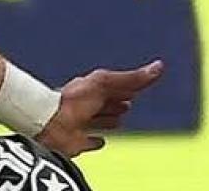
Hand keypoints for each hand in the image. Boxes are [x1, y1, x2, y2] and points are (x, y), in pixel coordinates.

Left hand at [36, 60, 164, 155]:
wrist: (49, 123)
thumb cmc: (74, 99)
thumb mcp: (106, 84)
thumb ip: (132, 78)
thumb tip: (159, 66)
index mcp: (93, 88)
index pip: (114, 86)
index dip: (126, 85)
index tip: (138, 84)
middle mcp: (87, 105)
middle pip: (106, 103)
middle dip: (117, 102)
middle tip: (129, 101)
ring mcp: (81, 124)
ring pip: (99, 121)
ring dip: (108, 120)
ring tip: (119, 120)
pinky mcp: (76, 142)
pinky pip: (88, 142)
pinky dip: (95, 142)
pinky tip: (101, 142)